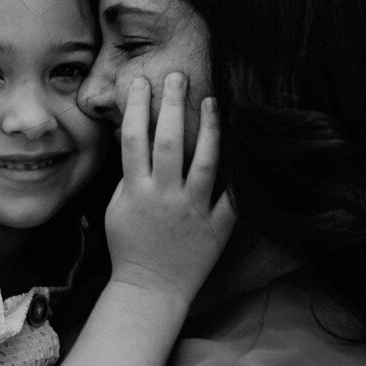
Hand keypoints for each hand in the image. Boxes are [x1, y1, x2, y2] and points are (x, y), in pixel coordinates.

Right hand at [104, 74, 236, 304]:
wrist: (150, 289)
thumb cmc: (130, 247)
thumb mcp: (116, 209)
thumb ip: (128, 176)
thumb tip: (133, 141)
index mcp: (136, 190)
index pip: (134, 138)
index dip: (136, 106)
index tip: (140, 82)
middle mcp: (164, 196)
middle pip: (169, 141)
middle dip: (172, 105)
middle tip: (177, 76)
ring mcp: (191, 210)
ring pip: (204, 161)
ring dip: (209, 127)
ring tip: (212, 100)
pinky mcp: (215, 227)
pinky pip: (232, 198)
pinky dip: (242, 176)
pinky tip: (248, 146)